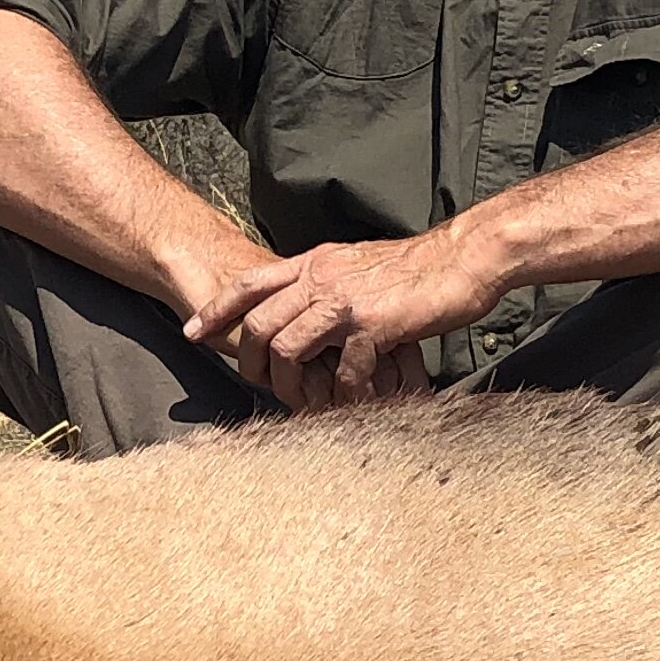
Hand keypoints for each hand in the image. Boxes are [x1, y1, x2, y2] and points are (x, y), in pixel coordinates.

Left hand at [185, 227, 500, 410]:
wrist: (464, 258)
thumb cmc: (419, 267)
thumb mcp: (359, 262)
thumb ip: (330, 280)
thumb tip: (310, 302)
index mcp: (316, 262)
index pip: (251, 283)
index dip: (218, 309)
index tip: (195, 333)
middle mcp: (322, 277)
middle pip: (259, 322)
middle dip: (247, 359)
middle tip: (252, 383)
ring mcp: (345, 301)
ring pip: (288, 348)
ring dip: (290, 383)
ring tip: (300, 400)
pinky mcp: (372, 325)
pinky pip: (342, 371)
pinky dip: (343, 394)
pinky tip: (352, 402)